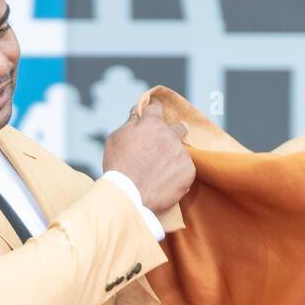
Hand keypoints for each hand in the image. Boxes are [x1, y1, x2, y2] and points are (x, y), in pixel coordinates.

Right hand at [102, 98, 195, 215]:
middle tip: (165, 143)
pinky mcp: (189, 172)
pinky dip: (178, 174)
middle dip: (173, 132)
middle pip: (179, 127)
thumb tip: (138, 112)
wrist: (129, 197)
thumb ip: (130, 123)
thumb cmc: (118, 167)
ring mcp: (181, 154)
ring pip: (181, 151)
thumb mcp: (116, 139)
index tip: (152, 117)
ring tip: (159, 171)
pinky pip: (186, 169)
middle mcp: (170, 135)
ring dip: (173, 157)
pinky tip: (165, 181)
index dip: (153, 112)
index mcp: (152, 123)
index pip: (156, 108)